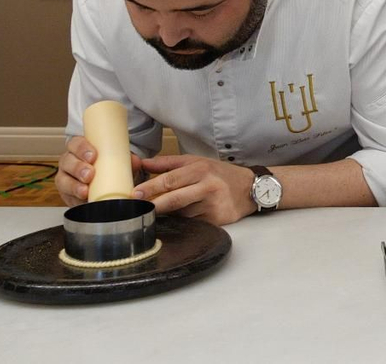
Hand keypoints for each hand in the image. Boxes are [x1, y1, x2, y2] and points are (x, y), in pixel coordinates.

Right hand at [56, 136, 142, 206]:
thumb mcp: (116, 161)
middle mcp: (69, 162)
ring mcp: (65, 178)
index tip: (93, 156)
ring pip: (63, 180)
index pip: (75, 143)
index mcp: (79, 149)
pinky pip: (67, 197)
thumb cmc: (105, 167)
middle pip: (67, 161)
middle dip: (78, 168)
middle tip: (90, 174)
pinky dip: (75, 199)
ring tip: (85, 191)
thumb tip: (136, 162)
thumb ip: (125, 160)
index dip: (82, 148)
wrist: (102, 185)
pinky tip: (82, 201)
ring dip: (74, 186)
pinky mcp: (66, 194)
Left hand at [134, 155, 256, 225]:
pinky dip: (182, 220)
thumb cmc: (220, 174)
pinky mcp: (216, 220)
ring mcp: (212, 205)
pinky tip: (180, 217)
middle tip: (138, 208)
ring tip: (159, 211)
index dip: (152, 187)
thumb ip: (169, 163)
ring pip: (182, 213)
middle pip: (175, 198)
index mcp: (200, 169)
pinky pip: (192, 222)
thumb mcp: (197, 162)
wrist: (250, 188)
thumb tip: (142, 163)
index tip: (136, 194)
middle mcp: (208, 186)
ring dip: (168, 213)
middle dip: (154, 204)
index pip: (171, 179)